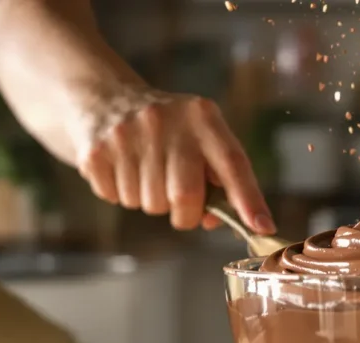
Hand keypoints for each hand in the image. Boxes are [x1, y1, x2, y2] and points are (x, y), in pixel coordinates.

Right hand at [73, 89, 274, 234]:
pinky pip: (118, 198)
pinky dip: (124, 195)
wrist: (104, 97)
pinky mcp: (97, 151)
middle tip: (182, 204)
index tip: (262, 227)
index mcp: (203, 117)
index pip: (233, 164)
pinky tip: (125, 169)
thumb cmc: (169, 130)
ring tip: (148, 172)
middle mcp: (166, 121)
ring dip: (153, 202)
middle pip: (185, 196)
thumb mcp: (201, 137)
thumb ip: (220, 178)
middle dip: (186, 214)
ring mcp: (128, 134)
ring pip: (150, 204)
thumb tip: (216, 220)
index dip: (249, 200)